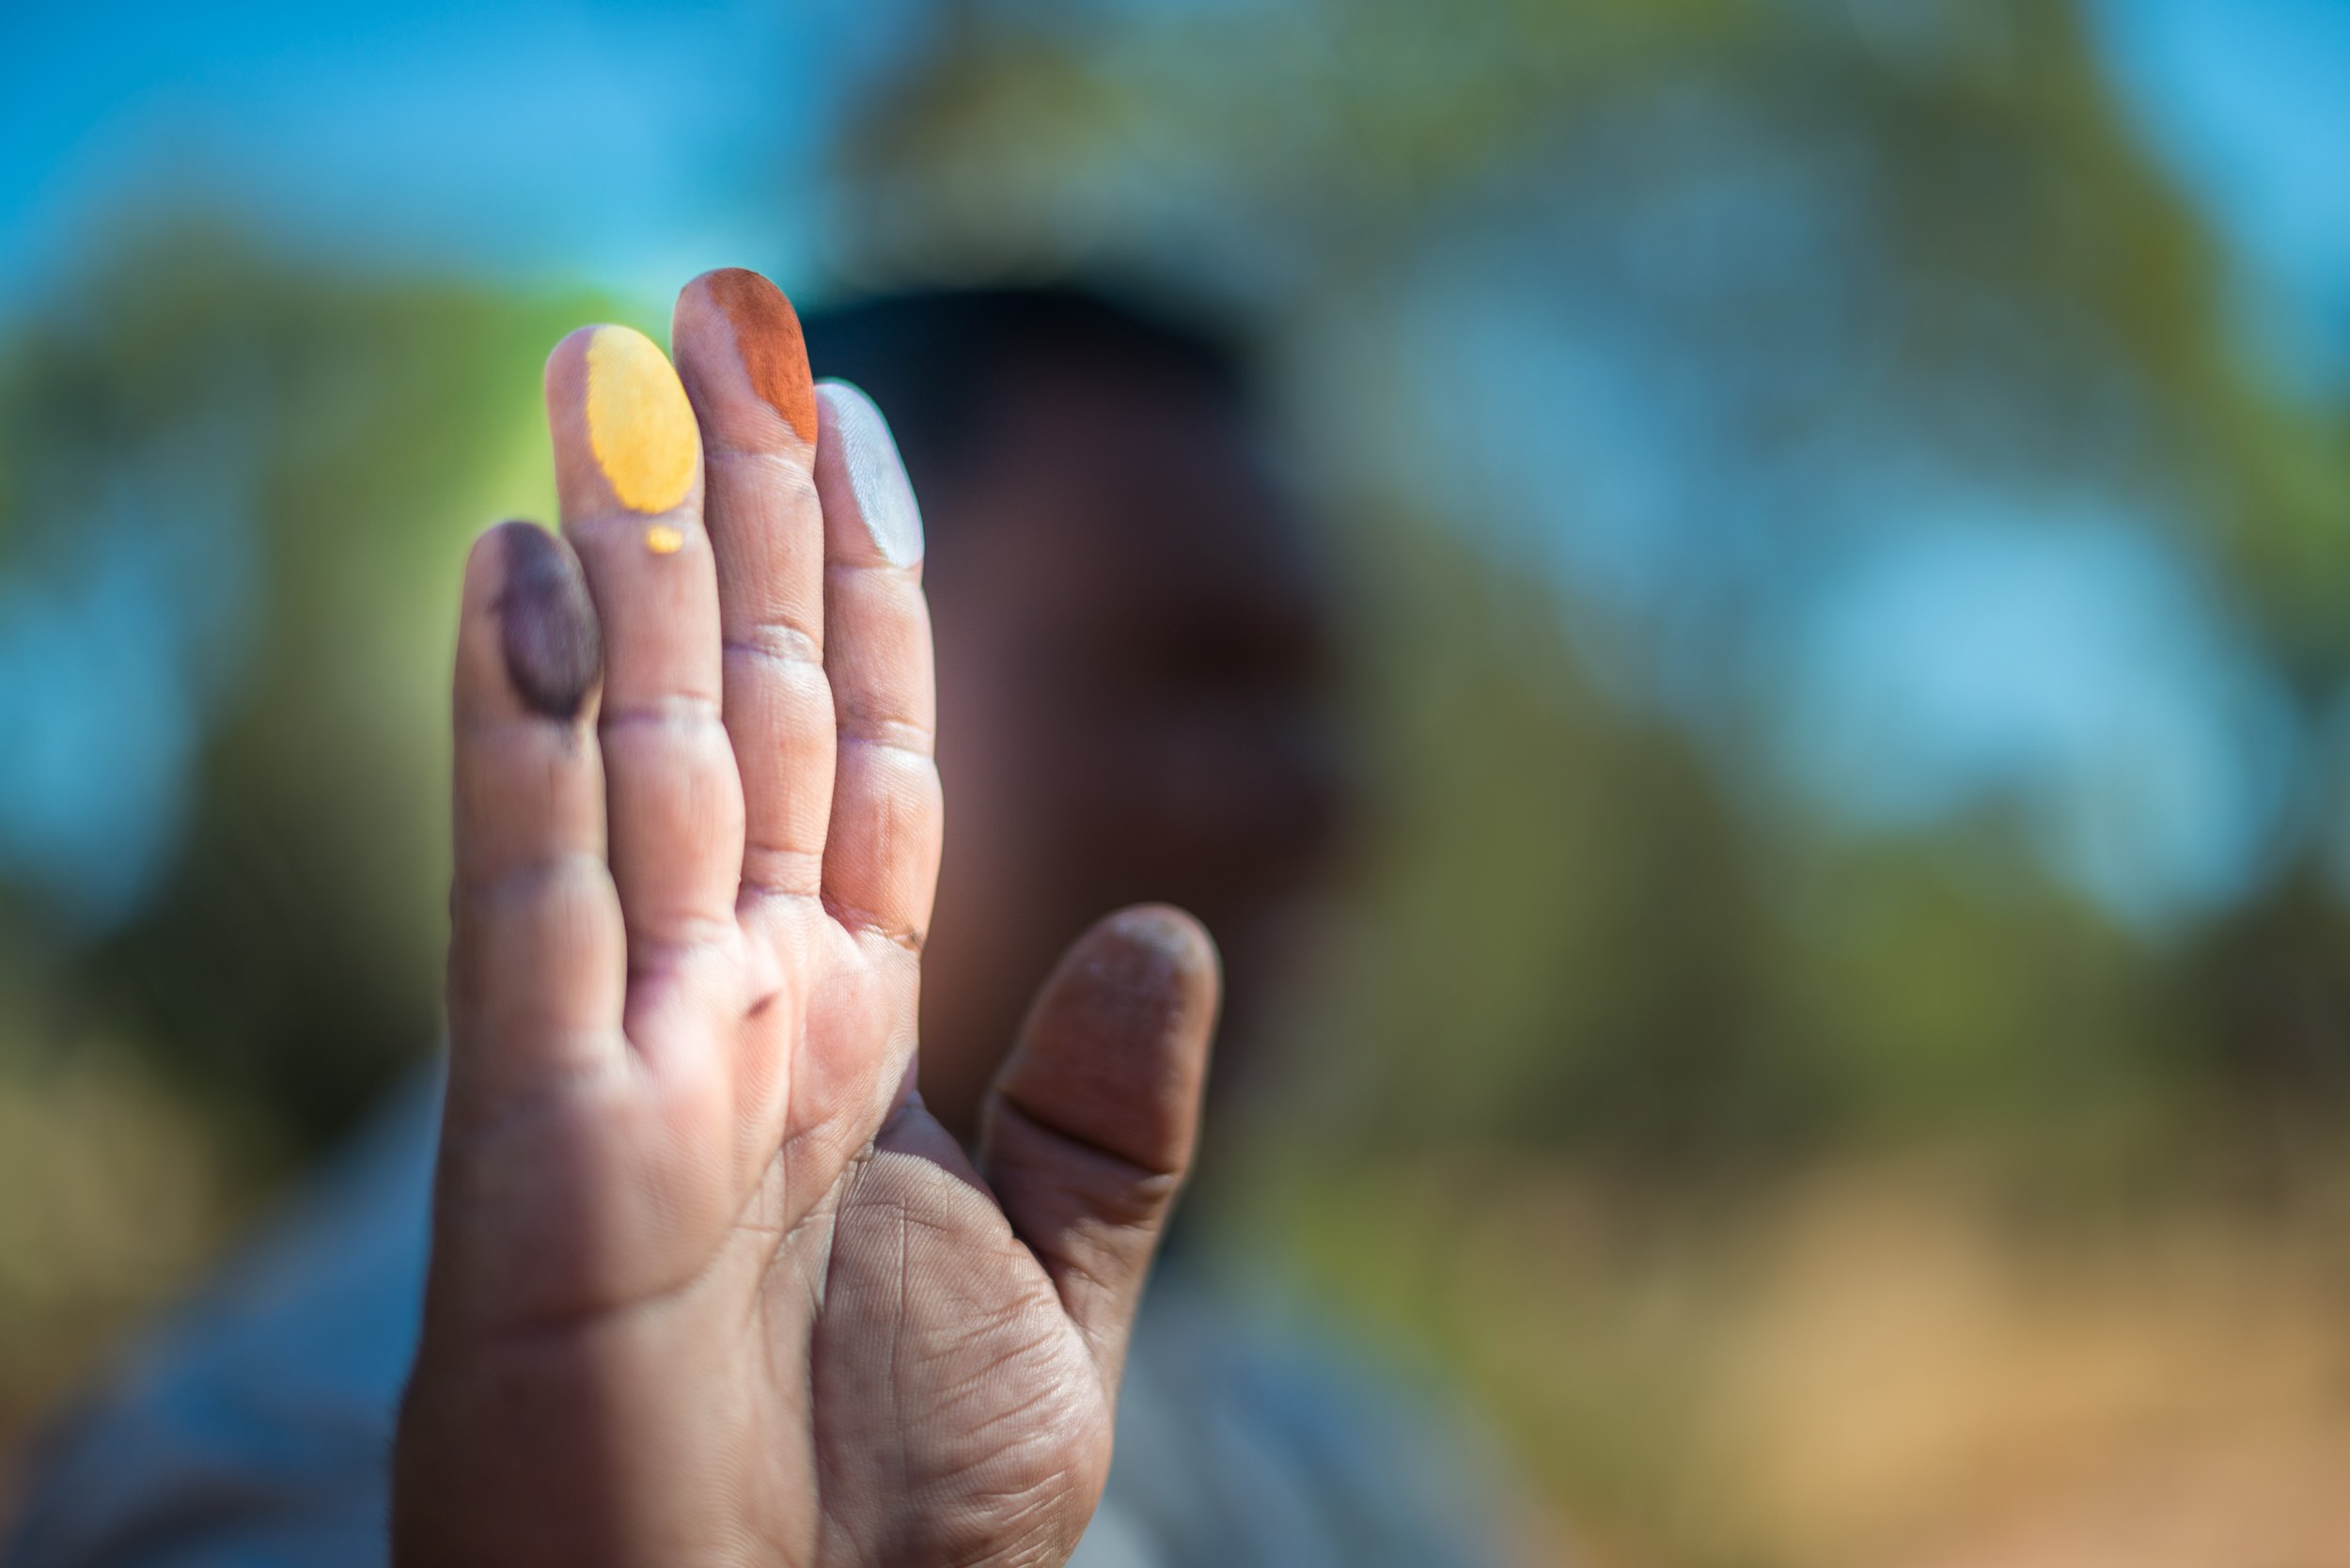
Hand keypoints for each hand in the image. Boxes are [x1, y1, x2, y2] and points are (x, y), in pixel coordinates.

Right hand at [393, 269, 1218, 1566]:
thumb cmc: (893, 1517)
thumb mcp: (1056, 1288)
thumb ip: (1110, 1111)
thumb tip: (1173, 913)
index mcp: (849, 1028)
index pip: (868, 752)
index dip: (867, 583)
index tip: (857, 421)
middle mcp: (737, 1007)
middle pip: (749, 707)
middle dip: (740, 509)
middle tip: (723, 305)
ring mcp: (635, 1056)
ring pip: (637, 755)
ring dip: (628, 559)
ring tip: (617, 369)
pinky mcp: (543, 1137)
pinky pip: (530, 897)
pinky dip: (517, 732)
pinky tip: (518, 574)